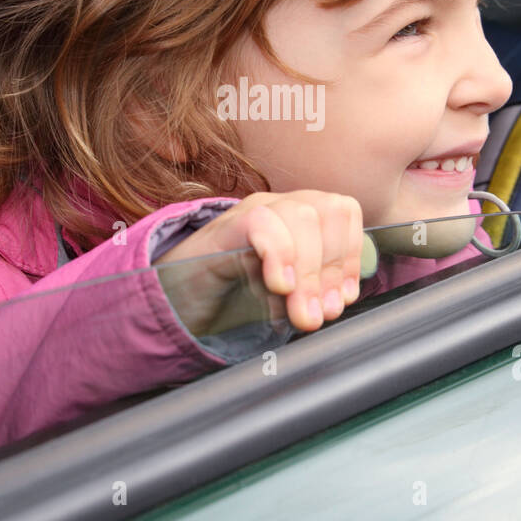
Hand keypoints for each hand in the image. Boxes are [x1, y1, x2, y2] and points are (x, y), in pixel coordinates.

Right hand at [152, 191, 365, 336]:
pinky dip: (280, 255)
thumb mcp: (279, 296)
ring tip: (301, 313)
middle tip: (319, 314)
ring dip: (310, 272)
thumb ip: (307, 294)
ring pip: (303, 216)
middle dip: (333, 268)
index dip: (350, 255)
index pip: (342, 213)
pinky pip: (262, 223)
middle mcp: (278, 206)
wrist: (171, 300)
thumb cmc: (230, 297)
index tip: (341, 298)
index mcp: (298, 218)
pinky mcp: (224, 226)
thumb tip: (333, 303)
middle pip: (330, 211)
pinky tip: (278, 285)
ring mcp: (251, 211)